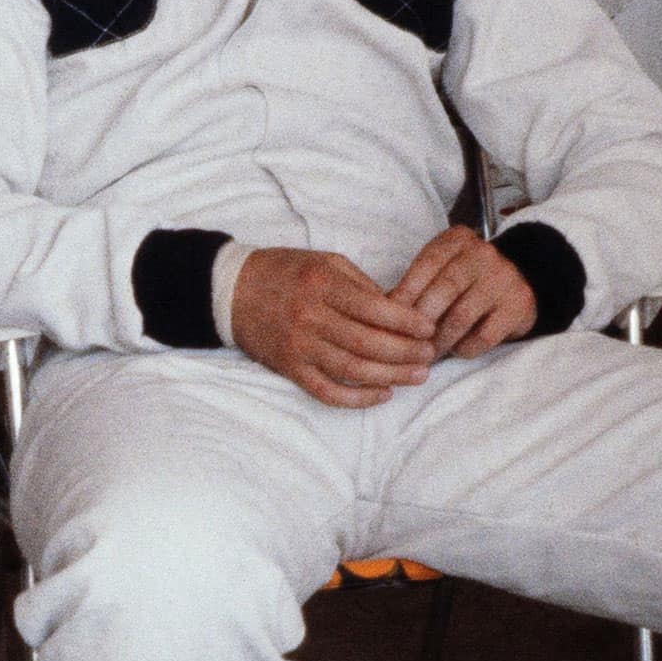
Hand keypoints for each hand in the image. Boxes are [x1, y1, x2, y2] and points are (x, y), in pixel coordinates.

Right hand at [231, 248, 437, 407]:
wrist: (232, 291)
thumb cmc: (285, 272)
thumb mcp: (324, 262)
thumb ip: (360, 285)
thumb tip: (398, 311)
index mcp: (321, 284)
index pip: (372, 307)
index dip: (405, 321)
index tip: (428, 328)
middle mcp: (309, 317)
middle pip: (366, 342)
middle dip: (404, 352)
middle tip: (429, 356)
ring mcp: (298, 346)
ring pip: (351, 369)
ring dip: (390, 376)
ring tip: (417, 376)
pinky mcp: (290, 368)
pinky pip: (327, 391)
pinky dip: (357, 398)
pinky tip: (382, 394)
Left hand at [390, 225, 536, 359]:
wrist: (521, 281)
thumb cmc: (467, 280)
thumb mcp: (442, 269)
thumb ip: (416, 284)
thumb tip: (381, 313)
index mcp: (457, 240)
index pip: (426, 264)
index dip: (405, 293)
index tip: (387, 318)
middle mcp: (483, 254)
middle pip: (444, 289)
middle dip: (420, 320)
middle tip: (406, 343)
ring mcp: (504, 278)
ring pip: (462, 316)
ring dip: (439, 340)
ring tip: (427, 353)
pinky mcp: (518, 305)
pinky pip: (484, 335)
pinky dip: (465, 348)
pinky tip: (457, 350)